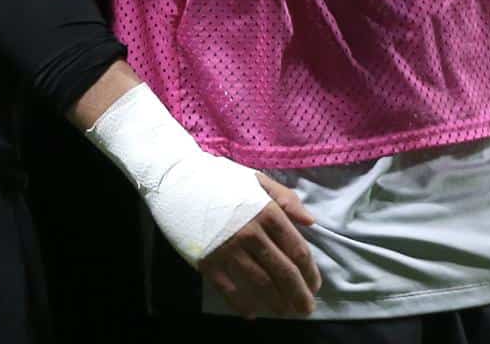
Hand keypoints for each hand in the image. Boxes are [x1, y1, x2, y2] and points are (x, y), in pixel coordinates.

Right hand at [197, 174, 321, 319]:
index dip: (310, 272)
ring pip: (261, 284)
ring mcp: (229, 249)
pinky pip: (229, 290)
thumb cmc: (217, 178)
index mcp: (268, 212)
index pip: (297, 250)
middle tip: (306, 310)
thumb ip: (286, 199)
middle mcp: (252, 233)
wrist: (175, 178)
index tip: (314, 286)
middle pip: (284, 272)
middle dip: (299, 295)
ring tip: (284, 312)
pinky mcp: (207, 261)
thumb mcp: (256, 180)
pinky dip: (242, 305)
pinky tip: (252, 313)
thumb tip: (310, 222)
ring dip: (276, 302)